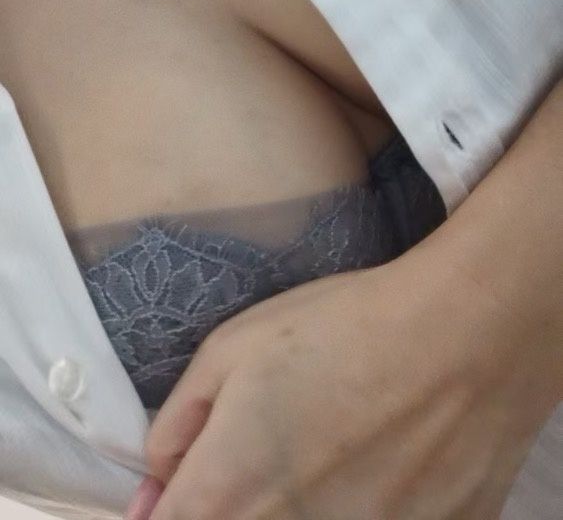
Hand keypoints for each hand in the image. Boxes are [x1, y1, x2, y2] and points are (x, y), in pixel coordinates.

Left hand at [126, 248, 557, 519]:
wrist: (460, 337)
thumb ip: (180, 418)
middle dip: (232, 501)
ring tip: (332, 450)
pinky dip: (362, 505)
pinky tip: (381, 465)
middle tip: (266, 455)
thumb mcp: (233, 346)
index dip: (160, 511)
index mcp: (227, 491)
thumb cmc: (341, 329)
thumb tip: (161, 470)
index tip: (178, 487)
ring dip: (297, 504)